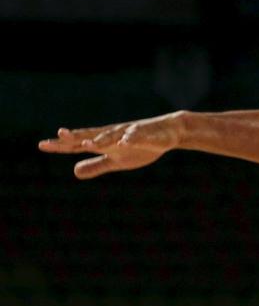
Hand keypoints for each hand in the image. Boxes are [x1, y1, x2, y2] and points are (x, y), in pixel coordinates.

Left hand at [38, 112, 184, 178]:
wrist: (169, 133)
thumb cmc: (141, 145)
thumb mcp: (117, 160)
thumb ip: (96, 165)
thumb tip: (74, 171)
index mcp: (104, 142)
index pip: (79, 144)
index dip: (62, 145)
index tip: (42, 145)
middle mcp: (113, 135)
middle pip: (92, 135)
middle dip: (78, 136)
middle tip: (60, 134)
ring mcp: (129, 133)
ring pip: (113, 136)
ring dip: (102, 139)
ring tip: (88, 144)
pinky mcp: (147, 135)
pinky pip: (138, 137)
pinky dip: (131, 139)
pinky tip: (124, 142)